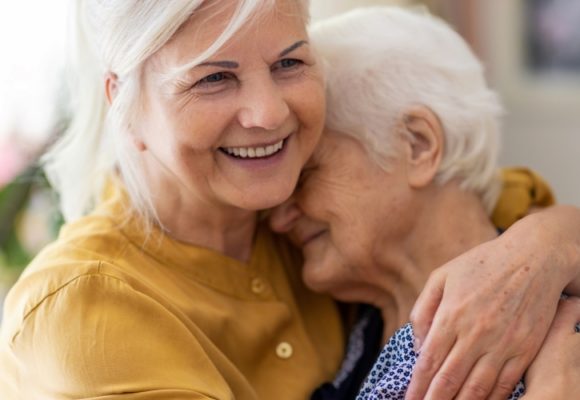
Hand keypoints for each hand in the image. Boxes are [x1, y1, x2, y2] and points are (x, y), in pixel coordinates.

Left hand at [405, 207, 579, 399]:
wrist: (533, 257)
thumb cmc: (481, 264)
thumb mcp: (441, 276)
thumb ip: (423, 310)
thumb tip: (418, 345)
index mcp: (451, 315)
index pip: (429, 361)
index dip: (418, 386)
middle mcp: (475, 333)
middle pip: (449, 380)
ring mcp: (502, 343)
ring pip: (477, 388)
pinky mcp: (525, 349)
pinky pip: (505, 384)